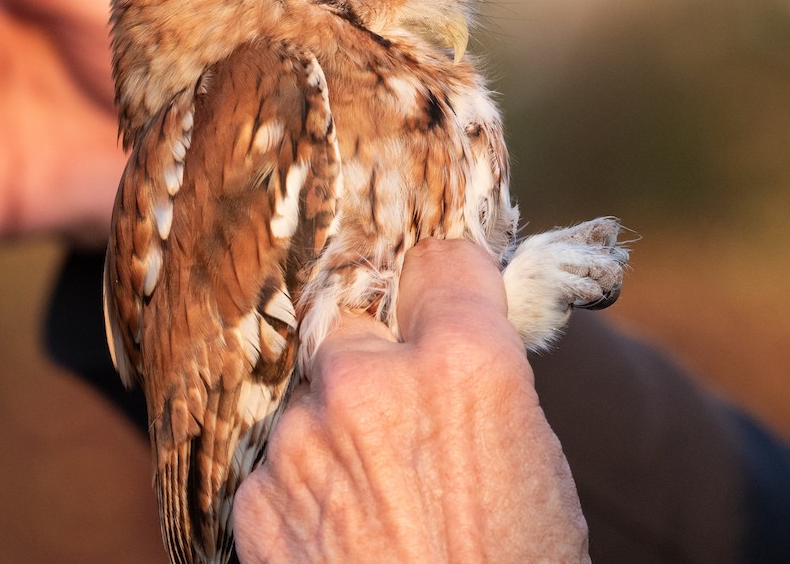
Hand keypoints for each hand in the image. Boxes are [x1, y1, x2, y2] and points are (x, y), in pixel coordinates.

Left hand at [233, 239, 590, 562]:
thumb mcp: (534, 461)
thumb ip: (483, 378)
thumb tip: (456, 334)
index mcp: (465, 363)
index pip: (440, 259)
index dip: (448, 284)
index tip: (446, 300)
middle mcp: (373, 382)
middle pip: (356, 318)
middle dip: (377, 353)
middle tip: (402, 409)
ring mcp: (304, 438)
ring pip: (312, 393)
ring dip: (335, 423)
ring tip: (378, 492)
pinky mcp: (256, 497)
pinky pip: (277, 459)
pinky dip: (303, 483)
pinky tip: (343, 531)